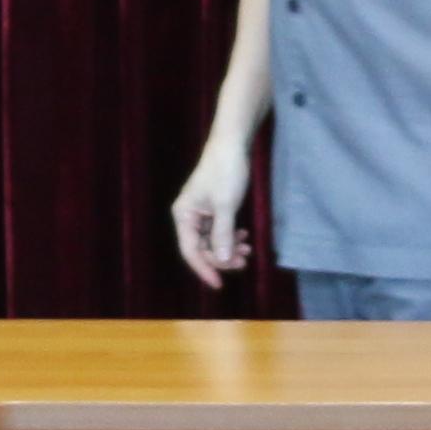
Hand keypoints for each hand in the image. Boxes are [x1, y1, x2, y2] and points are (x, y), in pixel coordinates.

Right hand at [172, 140, 252, 289]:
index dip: (204, 269)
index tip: (219, 285)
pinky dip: (231, 236)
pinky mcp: (213, 208)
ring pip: (213, 241)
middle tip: (244, 261)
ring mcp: (200, 213)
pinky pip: (219, 230)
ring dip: (229, 248)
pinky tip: (244, 237)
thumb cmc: (225, 172)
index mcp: (183, 215)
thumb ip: (223, 234)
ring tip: (247, 251)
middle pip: (202, 248)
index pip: (190, 251)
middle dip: (222, 257)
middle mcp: (188, 216)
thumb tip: (221, 261)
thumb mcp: (226, 206)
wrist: (232, 145)